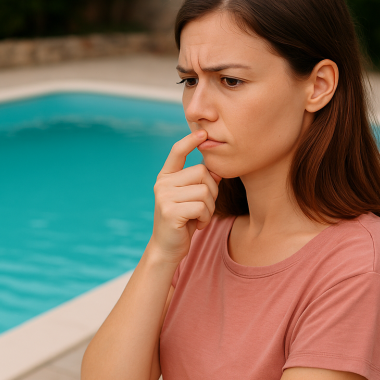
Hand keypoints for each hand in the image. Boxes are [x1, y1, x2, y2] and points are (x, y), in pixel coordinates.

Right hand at [149, 129, 221, 263]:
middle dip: (211, 191)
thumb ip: (201, 182)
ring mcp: (164, 197)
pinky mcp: (170, 211)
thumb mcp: (191, 197)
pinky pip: (202, 206)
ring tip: (199, 217)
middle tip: (203, 207)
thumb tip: (217, 168)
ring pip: (205, 191)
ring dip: (209, 208)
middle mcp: (162, 183)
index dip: (190, 141)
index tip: (203, 132)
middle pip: (202, 172)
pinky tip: (197, 224)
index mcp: (166, 177)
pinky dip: (206, 218)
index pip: (177, 152)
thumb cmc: (183, 220)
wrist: (167, 247)